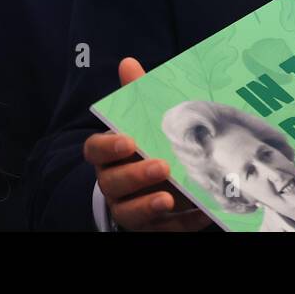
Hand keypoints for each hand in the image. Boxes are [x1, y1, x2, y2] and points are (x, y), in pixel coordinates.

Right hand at [83, 57, 212, 231]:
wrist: (161, 182)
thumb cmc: (149, 145)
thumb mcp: (146, 119)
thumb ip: (137, 94)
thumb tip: (128, 62)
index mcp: (110, 155)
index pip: (95, 151)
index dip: (108, 147)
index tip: (129, 140)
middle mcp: (114, 184)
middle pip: (113, 183)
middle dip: (135, 176)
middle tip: (162, 166)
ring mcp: (131, 208)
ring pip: (129, 213)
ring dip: (148, 206)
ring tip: (170, 198)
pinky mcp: (153, 228)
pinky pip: (162, 230)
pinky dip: (180, 224)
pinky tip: (199, 214)